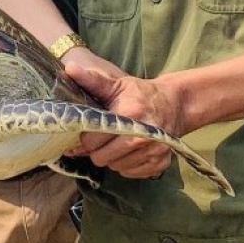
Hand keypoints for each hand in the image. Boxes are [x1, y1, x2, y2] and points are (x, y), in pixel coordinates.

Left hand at [63, 60, 175, 179]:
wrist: (174, 105)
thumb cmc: (141, 94)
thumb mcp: (117, 84)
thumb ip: (92, 80)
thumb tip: (70, 68)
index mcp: (129, 115)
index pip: (93, 140)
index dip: (85, 137)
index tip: (86, 132)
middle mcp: (142, 137)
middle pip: (102, 158)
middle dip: (96, 150)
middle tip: (101, 139)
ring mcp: (153, 152)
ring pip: (115, 167)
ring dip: (111, 158)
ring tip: (116, 143)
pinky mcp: (160, 164)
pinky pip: (130, 174)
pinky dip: (126, 165)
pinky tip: (128, 151)